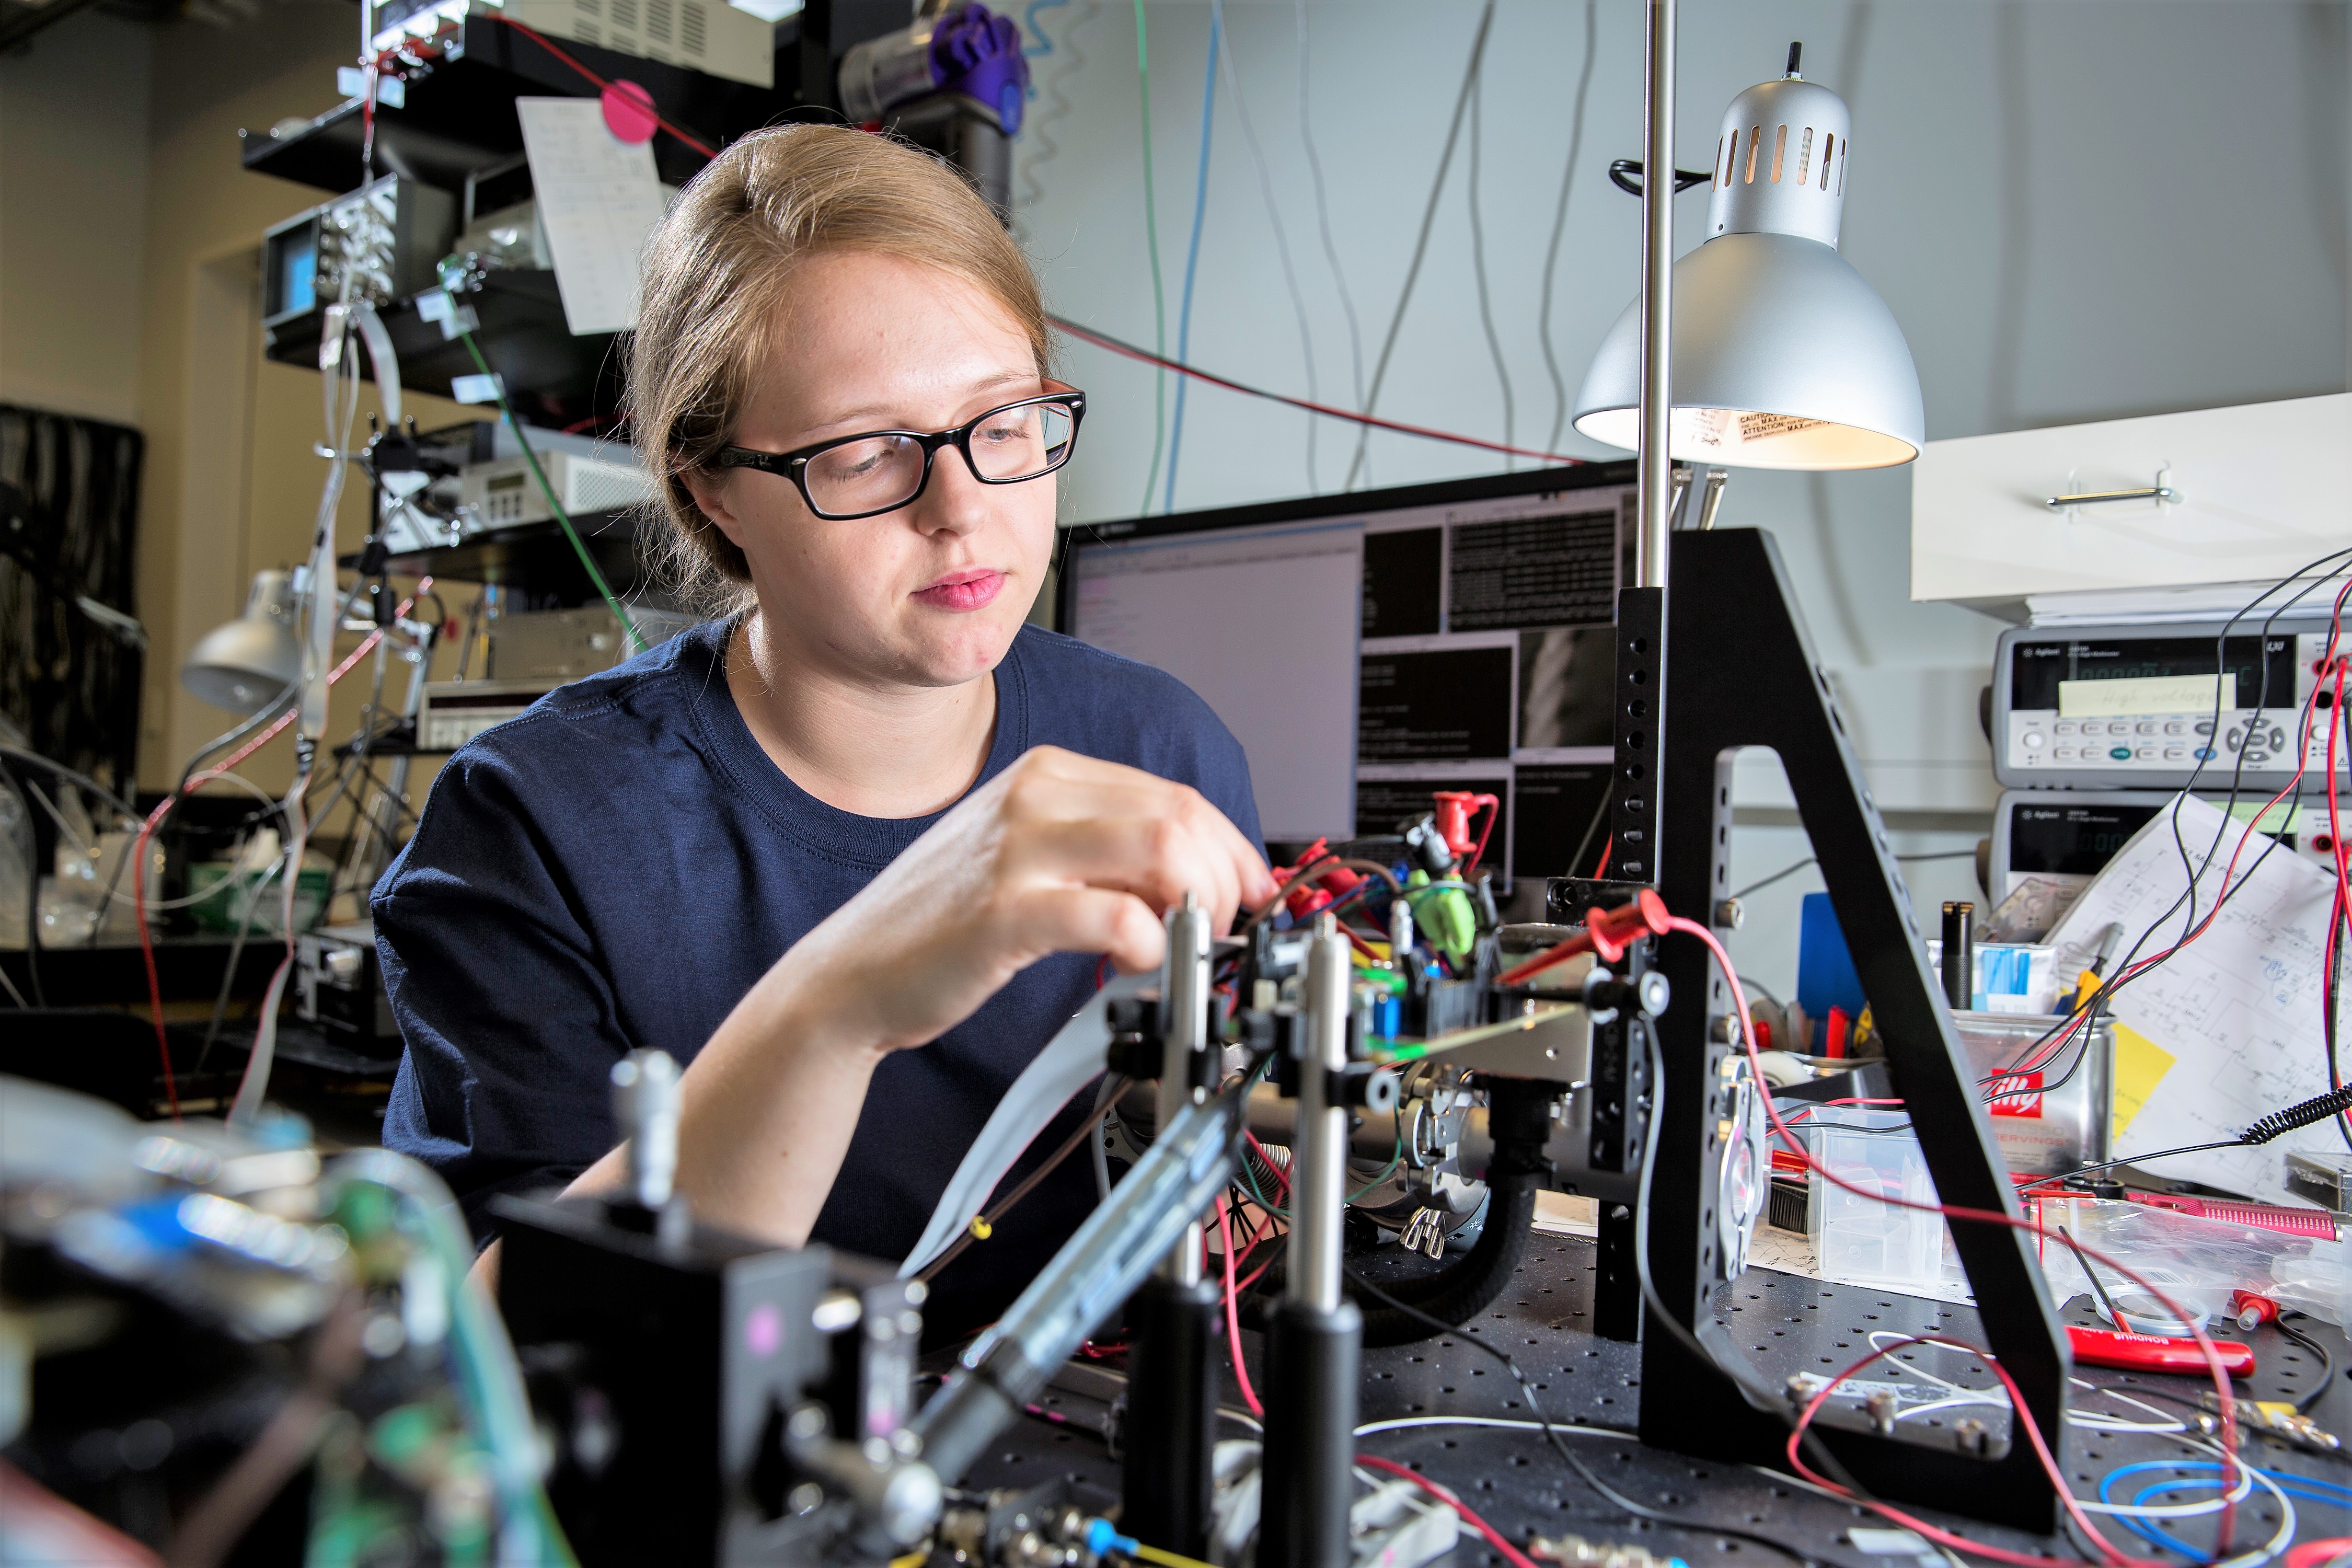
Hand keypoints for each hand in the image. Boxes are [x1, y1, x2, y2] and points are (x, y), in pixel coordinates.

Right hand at [772, 745, 1274, 1054]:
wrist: (851, 973)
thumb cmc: (946, 922)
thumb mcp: (1028, 857)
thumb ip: (1103, 853)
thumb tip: (1199, 877)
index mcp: (1046, 773)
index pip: (1174, 794)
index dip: (1230, 849)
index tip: (1250, 896)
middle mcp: (1034, 794)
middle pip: (1179, 816)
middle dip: (1225, 879)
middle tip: (1221, 930)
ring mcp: (1016, 849)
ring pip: (1161, 853)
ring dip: (1197, 907)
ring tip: (1183, 946)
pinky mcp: (1004, 911)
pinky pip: (1116, 919)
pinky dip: (1150, 948)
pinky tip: (1135, 965)